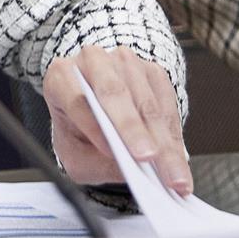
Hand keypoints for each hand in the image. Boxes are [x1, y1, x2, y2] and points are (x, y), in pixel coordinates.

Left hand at [42, 45, 189, 193]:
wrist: (99, 113)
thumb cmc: (80, 132)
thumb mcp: (74, 154)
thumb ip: (94, 163)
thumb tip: (125, 171)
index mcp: (61, 78)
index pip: (76, 99)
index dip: (93, 125)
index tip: (110, 151)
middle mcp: (92, 63)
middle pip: (114, 93)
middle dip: (133, 130)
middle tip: (147, 159)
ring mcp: (125, 64)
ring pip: (147, 103)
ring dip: (162, 141)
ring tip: (172, 174)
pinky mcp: (153, 72)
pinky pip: (168, 106)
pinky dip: (173, 137)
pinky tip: (177, 160)